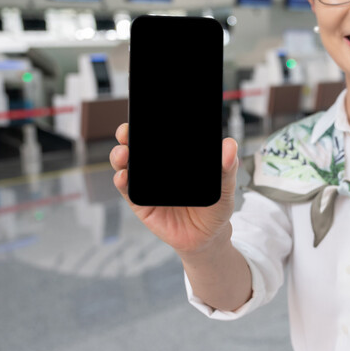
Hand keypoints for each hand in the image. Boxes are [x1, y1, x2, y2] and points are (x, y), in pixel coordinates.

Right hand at [110, 122, 238, 254]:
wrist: (207, 237)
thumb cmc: (214, 207)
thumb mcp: (224, 186)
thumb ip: (227, 167)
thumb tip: (230, 145)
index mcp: (175, 157)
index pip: (159, 135)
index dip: (149, 122)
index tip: (144, 112)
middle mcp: (157, 167)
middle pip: (137, 145)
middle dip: (127, 134)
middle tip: (127, 130)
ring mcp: (146, 184)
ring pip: (126, 164)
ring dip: (119, 156)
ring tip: (123, 153)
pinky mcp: (140, 203)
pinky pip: (127, 189)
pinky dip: (122, 181)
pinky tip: (123, 176)